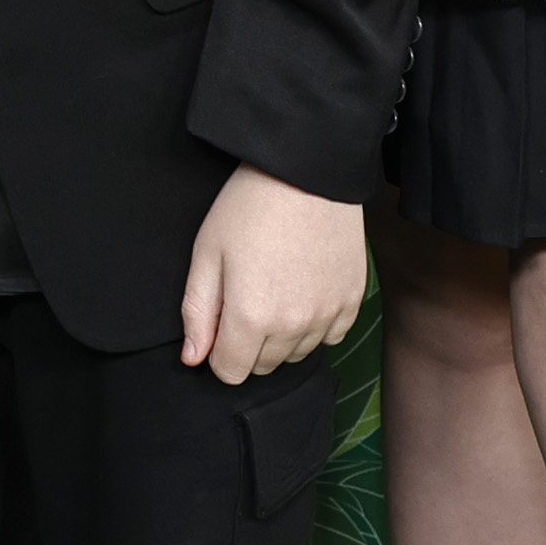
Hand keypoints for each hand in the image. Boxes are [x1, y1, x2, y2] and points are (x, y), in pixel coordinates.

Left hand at [177, 162, 363, 383]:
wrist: (307, 171)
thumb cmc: (249, 206)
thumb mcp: (207, 252)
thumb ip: (197, 312)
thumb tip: (193, 358)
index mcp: (251, 317)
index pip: (230, 373)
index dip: (217, 351)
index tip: (220, 321)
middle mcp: (293, 326)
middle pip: (263, 367)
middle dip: (247, 344)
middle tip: (245, 296)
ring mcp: (328, 315)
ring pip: (297, 354)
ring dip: (281, 336)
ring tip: (274, 287)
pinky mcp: (352, 301)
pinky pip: (330, 337)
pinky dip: (315, 324)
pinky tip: (303, 290)